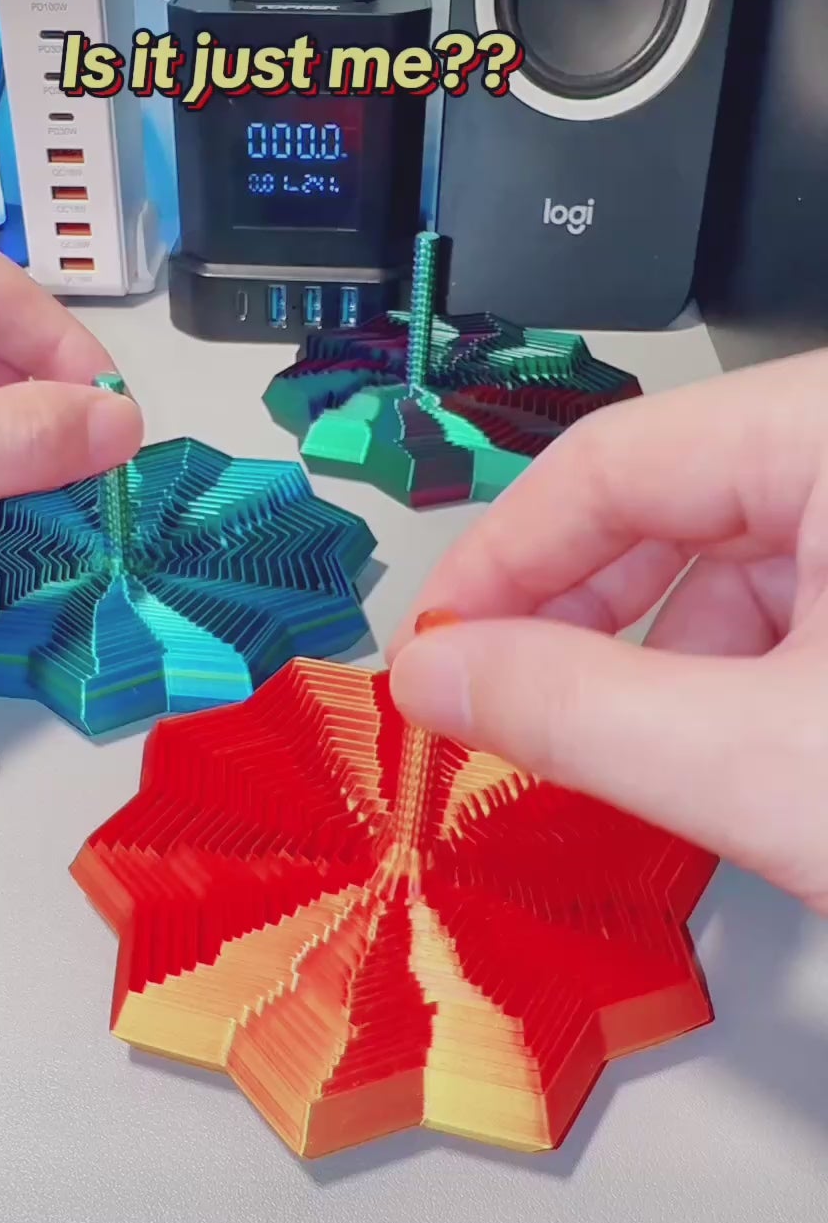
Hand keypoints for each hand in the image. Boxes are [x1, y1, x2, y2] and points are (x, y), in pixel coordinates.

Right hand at [388, 358, 827, 911]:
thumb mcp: (761, 763)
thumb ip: (576, 712)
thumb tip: (434, 674)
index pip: (615, 459)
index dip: (500, 559)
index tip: (432, 646)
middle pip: (673, 502)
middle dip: (574, 616)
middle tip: (491, 703)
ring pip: (736, 557)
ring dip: (655, 657)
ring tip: (610, 751)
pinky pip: (800, 597)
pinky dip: (736, 672)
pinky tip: (708, 748)